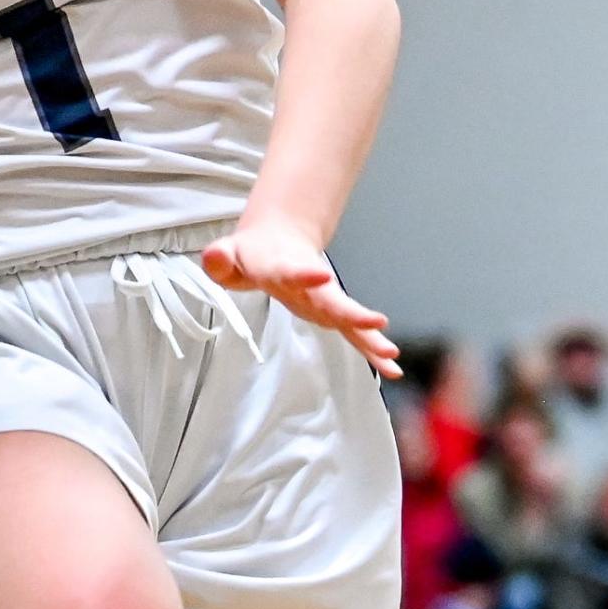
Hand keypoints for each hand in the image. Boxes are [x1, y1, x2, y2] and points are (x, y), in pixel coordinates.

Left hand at [203, 214, 400, 376]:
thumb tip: (216, 259)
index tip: (323, 273)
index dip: (304, 273)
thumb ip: (220, 259)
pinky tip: (391, 368)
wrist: (278, 240)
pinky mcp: (331, 312)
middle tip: (377, 321)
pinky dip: (371, 349)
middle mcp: (309, 285)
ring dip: (368, 335)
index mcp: (282, 269)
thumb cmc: (251, 254)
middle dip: (352, 312)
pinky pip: (352, 334)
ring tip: (390, 353)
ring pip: (347, 318)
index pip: (292, 271)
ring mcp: (323, 299)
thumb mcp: (228, 254)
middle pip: (331, 300)